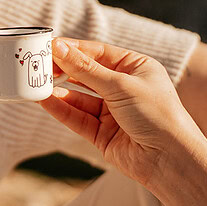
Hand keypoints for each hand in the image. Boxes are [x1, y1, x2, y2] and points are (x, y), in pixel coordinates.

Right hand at [39, 38, 203, 186]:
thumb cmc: (157, 114)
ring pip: (78, 97)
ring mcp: (112, 112)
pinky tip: (44, 99)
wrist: (171, 160)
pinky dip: (60, 108)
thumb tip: (60, 48)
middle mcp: (124, 88)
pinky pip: (77, 118)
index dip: (73, 49)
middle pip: (85, 74)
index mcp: (136, 68)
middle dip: (62, 69)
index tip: (49, 45)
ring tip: (35, 82)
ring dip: (58, 90)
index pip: (98, 53)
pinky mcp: (102, 134)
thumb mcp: (121, 85)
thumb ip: (86, 70)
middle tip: (37, 63)